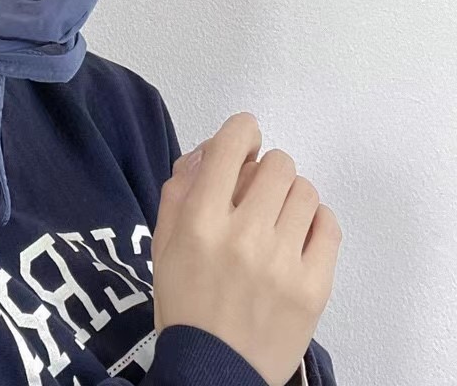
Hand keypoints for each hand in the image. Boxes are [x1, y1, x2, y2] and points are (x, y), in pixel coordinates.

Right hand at [152, 112, 341, 385]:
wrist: (215, 371)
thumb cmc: (184, 303)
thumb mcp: (163, 243)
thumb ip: (180, 191)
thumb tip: (207, 151)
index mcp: (200, 220)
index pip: (230, 146)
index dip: (241, 130)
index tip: (244, 138)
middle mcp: (243, 234)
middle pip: (277, 164)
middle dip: (266, 168)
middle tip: (258, 191)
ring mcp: (283, 261)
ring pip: (304, 191)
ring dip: (289, 195)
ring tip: (279, 218)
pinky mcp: (314, 286)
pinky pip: (328, 225)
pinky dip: (315, 221)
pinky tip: (299, 236)